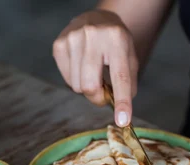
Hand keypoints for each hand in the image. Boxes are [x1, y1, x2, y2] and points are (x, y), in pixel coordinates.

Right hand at [53, 10, 138, 126]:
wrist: (97, 19)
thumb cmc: (116, 43)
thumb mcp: (130, 58)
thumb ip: (127, 84)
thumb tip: (119, 110)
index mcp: (117, 40)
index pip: (120, 77)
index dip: (121, 102)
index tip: (123, 121)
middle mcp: (93, 36)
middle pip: (90, 86)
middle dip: (98, 98)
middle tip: (104, 94)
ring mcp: (72, 38)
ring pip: (77, 86)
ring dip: (87, 87)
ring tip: (93, 72)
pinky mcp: (59, 44)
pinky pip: (67, 79)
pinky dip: (76, 80)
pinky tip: (81, 66)